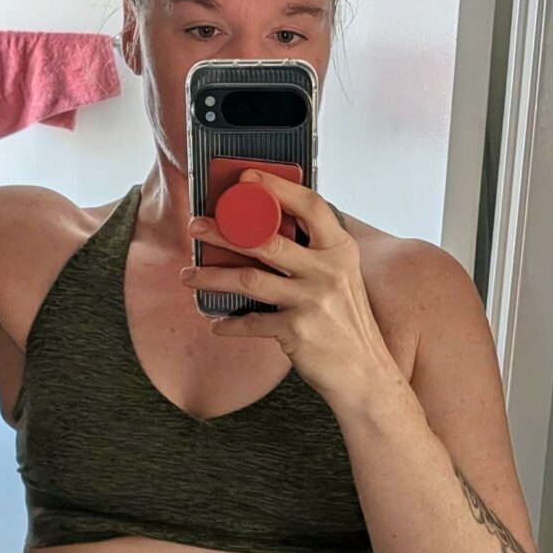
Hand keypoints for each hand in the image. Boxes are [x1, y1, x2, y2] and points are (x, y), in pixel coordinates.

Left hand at [180, 170, 395, 408]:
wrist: (365, 374)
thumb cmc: (346, 322)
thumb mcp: (341, 279)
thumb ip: (314, 254)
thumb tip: (265, 230)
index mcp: (340, 250)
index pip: (309, 206)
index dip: (277, 188)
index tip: (246, 179)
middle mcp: (328, 271)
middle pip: (267, 240)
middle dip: (224, 231)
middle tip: (196, 226)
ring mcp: (313, 300)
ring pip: (249, 280)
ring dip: (212, 277)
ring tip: (188, 275)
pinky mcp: (297, 330)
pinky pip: (252, 322)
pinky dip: (230, 324)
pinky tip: (217, 324)